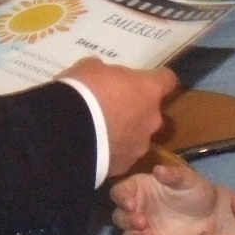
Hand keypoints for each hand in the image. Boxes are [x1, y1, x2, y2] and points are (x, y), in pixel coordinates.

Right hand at [66, 59, 177, 178]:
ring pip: (137, 137)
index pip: (167, 80)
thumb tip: (105, 79)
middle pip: (151, 113)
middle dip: (135, 110)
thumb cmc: (84, 91)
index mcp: (148, 90)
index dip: (157, 79)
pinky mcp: (124, 166)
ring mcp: (140, 146)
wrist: (67, 133)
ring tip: (100, 134)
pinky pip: (121, 155)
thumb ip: (106, 73)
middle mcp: (152, 120)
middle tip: (112, 109)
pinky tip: (94, 149)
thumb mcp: (91, 68)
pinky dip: (112, 151)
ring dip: (124, 133)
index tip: (146, 80)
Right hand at [113, 159, 219, 234]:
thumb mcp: (188, 180)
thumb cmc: (196, 191)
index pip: (120, 192)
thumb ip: (173, 175)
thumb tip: (158, 169)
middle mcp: (136, 210)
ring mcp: (142, 231)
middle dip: (127, 221)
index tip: (130, 204)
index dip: (121, 198)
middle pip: (119, 217)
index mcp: (139, 189)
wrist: (213, 216)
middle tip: (143, 222)